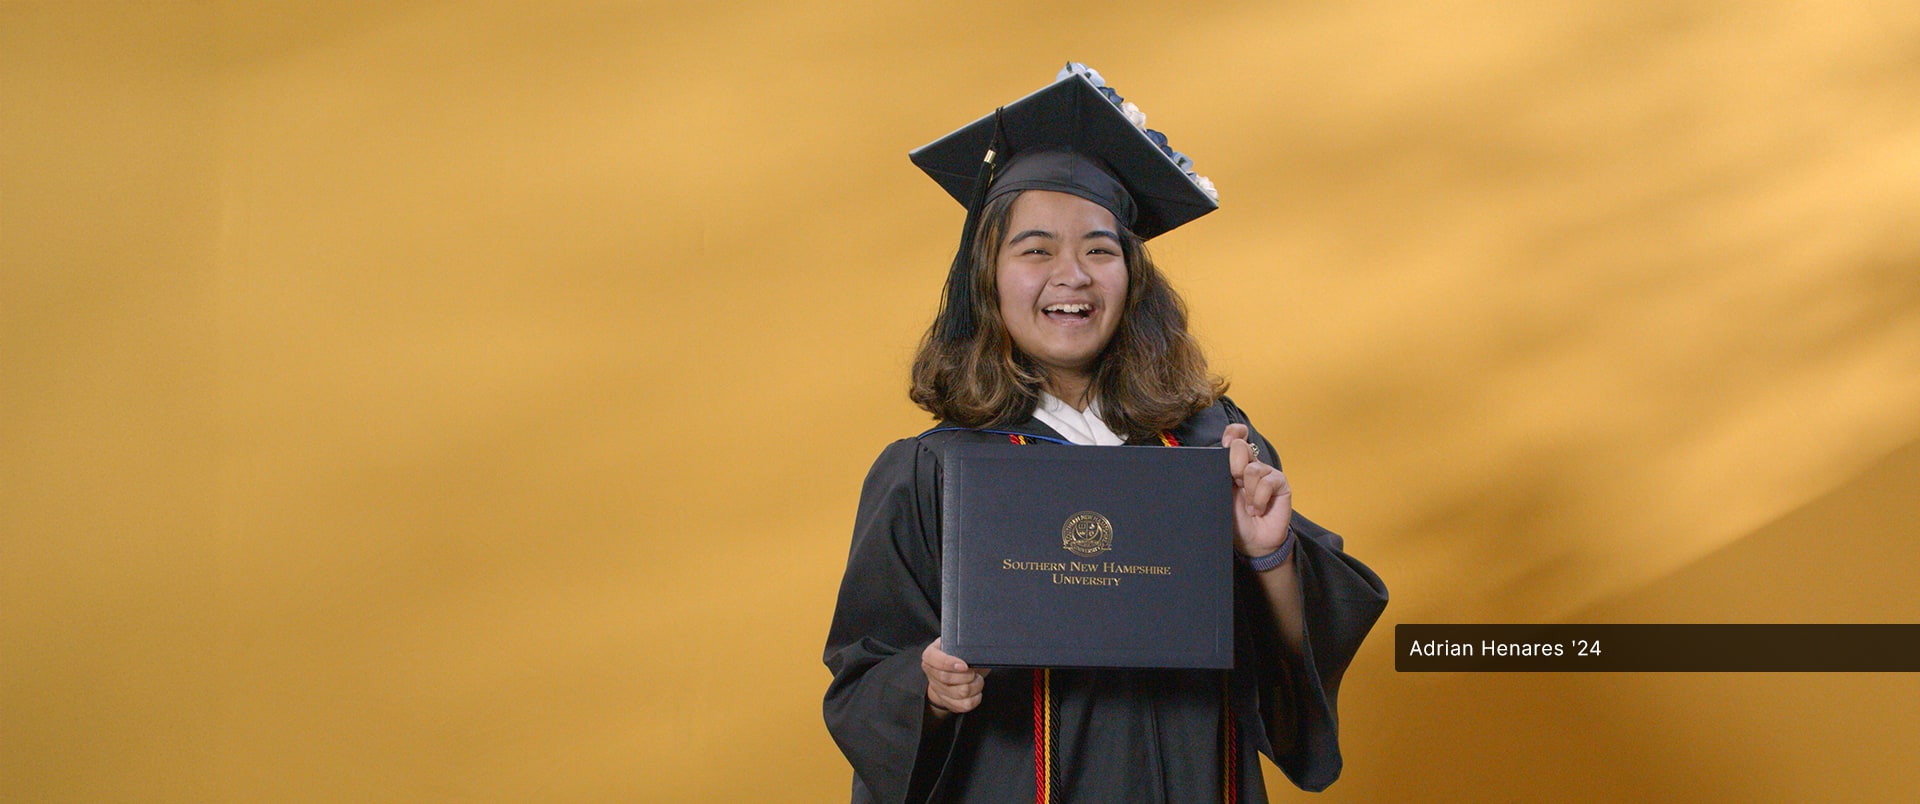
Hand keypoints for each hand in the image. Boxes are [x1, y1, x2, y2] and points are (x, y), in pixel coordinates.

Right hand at [922, 638, 989, 715]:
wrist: (954, 671)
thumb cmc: (958, 656)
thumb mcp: (958, 646)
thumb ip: (964, 646)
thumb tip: (977, 652)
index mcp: (930, 655)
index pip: (936, 660)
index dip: (950, 663)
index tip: (965, 665)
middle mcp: (931, 672)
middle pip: (947, 678)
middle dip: (967, 675)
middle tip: (974, 672)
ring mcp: (938, 689)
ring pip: (959, 693)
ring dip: (975, 686)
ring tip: (978, 680)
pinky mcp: (947, 702)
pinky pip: (963, 705)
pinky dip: (975, 699)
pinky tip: (976, 692)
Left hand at [1224, 423, 1291, 557]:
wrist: (1253, 542)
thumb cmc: (1235, 520)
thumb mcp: (1221, 497)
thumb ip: (1220, 477)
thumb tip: (1213, 460)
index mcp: (1233, 465)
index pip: (1235, 437)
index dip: (1233, 433)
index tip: (1226, 442)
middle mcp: (1251, 465)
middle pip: (1241, 447)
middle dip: (1234, 466)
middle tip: (1235, 484)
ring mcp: (1266, 473)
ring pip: (1253, 469)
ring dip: (1247, 492)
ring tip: (1249, 507)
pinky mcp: (1280, 483)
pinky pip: (1267, 482)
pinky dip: (1259, 499)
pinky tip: (1258, 510)